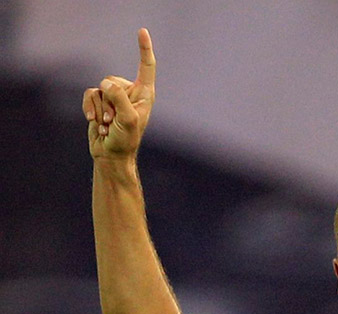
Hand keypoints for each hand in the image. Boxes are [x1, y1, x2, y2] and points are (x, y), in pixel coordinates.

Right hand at [83, 28, 155, 160]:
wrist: (111, 155)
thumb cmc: (125, 140)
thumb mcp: (127, 119)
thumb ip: (119, 98)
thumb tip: (105, 84)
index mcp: (145, 94)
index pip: (146, 67)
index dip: (144, 49)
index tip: (142, 31)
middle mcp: (130, 92)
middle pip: (111, 80)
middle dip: (109, 102)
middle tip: (115, 121)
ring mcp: (114, 97)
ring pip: (99, 89)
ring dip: (100, 109)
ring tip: (108, 124)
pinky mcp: (99, 102)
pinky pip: (89, 94)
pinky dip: (89, 109)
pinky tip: (95, 123)